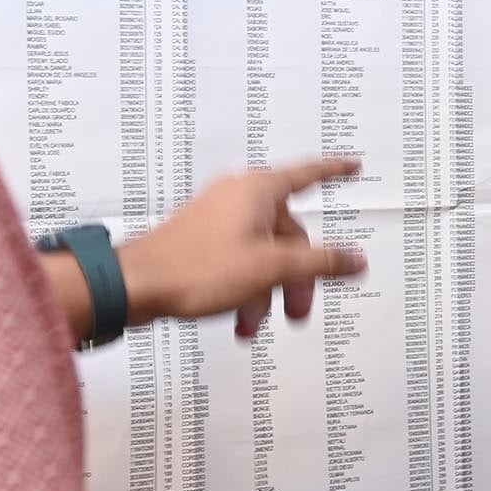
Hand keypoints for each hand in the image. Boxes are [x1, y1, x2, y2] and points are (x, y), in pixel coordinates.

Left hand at [117, 156, 367, 337]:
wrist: (134, 286)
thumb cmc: (195, 269)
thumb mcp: (270, 269)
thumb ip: (319, 263)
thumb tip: (356, 259)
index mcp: (258, 191)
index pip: (309, 174)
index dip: (334, 172)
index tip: (352, 167)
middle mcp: (238, 198)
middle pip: (288, 233)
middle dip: (296, 276)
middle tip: (297, 311)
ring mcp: (218, 219)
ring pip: (263, 253)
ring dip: (267, 291)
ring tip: (255, 323)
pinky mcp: (201, 241)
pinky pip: (239, 261)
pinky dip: (246, 288)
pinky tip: (239, 318)